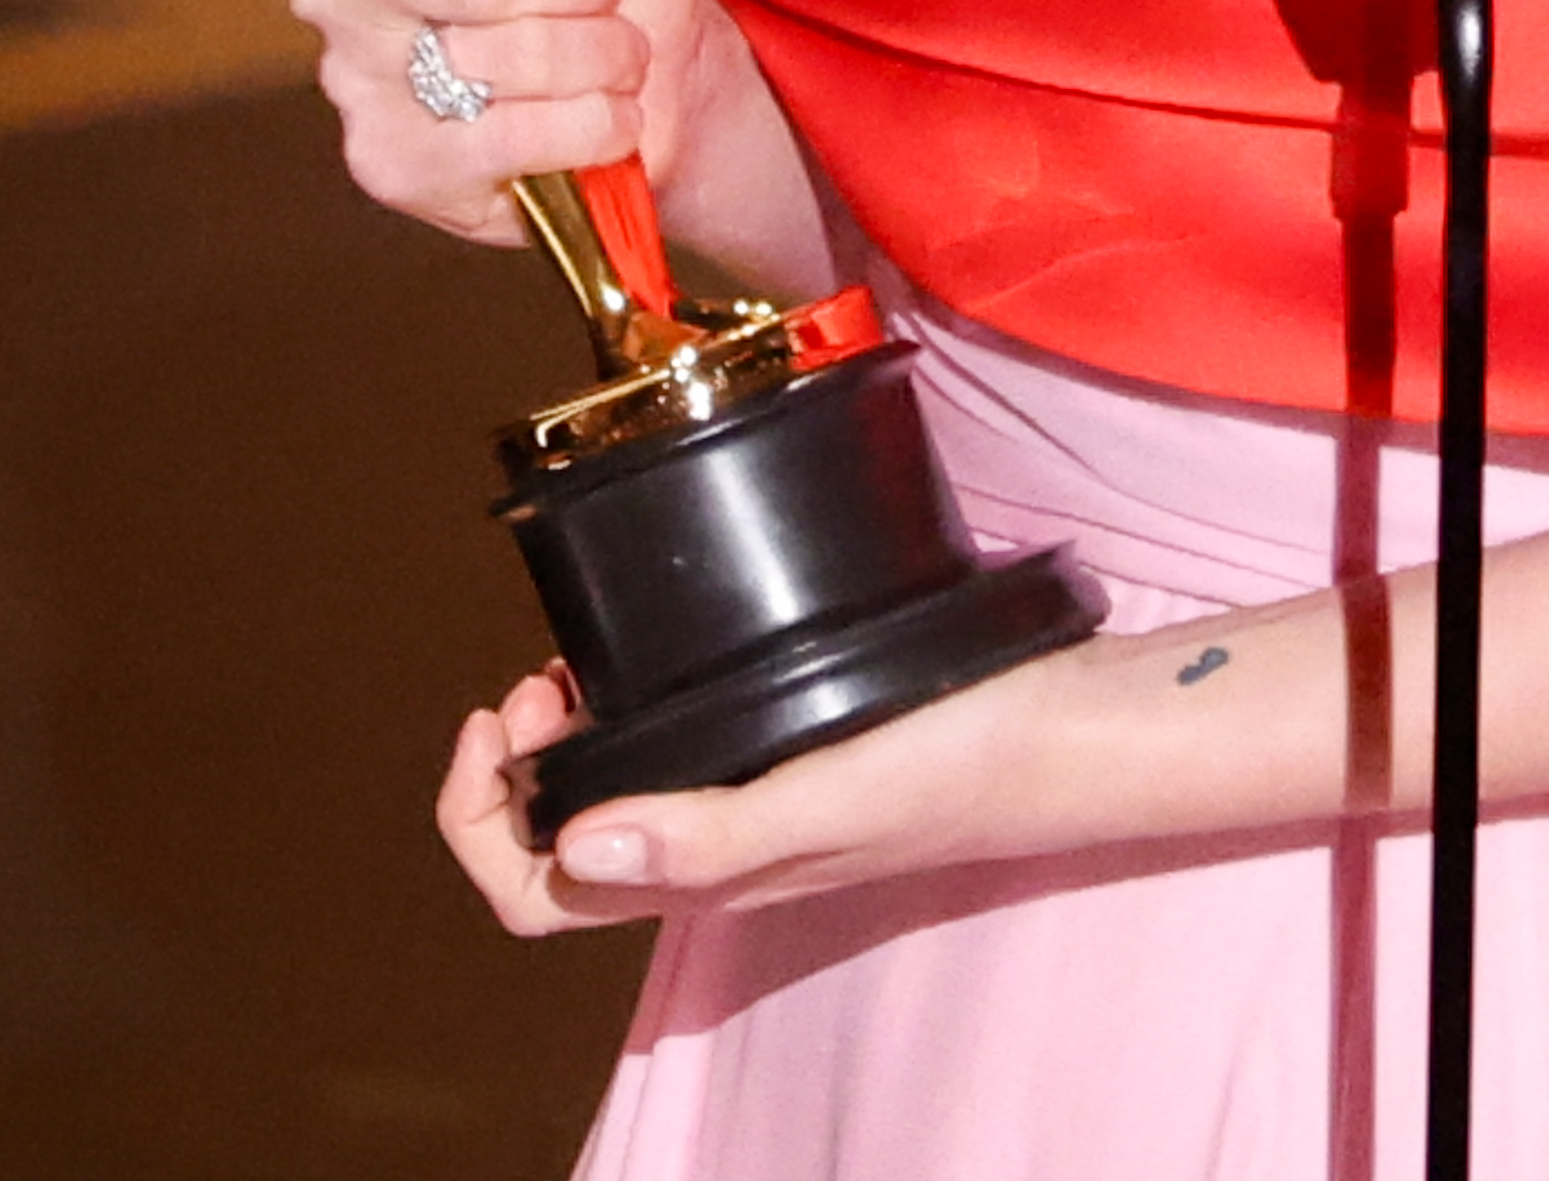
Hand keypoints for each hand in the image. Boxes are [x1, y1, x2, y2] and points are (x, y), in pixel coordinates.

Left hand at [434, 643, 1078, 938]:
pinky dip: (630, 711)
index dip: (479, 812)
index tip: (503, 716)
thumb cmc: (966, 766)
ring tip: (582, 663)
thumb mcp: (830, 797)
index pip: (533, 895)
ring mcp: (748, 807)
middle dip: (513, 761)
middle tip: (544, 678)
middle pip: (553, 846)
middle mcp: (713, 853)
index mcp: (704, 879)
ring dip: (565, 735)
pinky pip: (670, 757)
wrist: (1069, 728)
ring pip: (610, 797)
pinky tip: (658, 653)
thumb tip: (579, 845)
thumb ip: (708, 832)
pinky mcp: (785, 757)